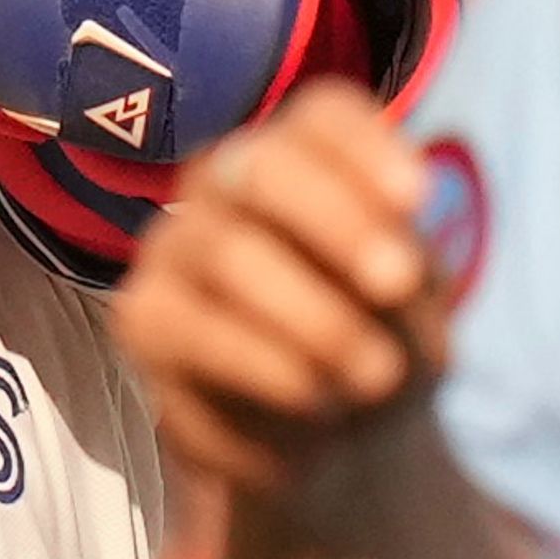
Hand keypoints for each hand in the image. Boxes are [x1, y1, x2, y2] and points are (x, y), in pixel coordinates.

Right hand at [113, 80, 446, 489]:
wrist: (333, 443)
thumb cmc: (380, 341)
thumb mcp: (416, 313)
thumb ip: (405, 279)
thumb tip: (392, 269)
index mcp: (302, 157)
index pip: (321, 115)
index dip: (365, 147)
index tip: (417, 199)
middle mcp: (224, 183)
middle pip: (263, 167)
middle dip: (337, 221)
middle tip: (397, 285)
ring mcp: (172, 248)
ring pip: (228, 253)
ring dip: (313, 317)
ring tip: (376, 378)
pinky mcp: (142, 322)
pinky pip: (198, 338)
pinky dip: (268, 378)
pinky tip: (315, 414)